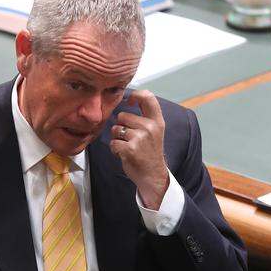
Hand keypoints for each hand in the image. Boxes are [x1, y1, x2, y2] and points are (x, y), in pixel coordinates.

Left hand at [109, 90, 168, 209]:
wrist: (152, 175)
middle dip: (121, 126)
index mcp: (157, 121)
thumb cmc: (150, 152)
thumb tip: (129, 98)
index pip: (148, 97)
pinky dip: (115, 149)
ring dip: (117, 139)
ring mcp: (140, 138)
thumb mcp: (154, 131)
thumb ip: (145, 115)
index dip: (135, 94)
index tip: (129, 101)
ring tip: (128, 147)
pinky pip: (113, 143)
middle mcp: (150, 127)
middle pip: (122, 115)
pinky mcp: (130, 149)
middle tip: (130, 139)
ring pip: (115, 129)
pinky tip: (124, 154)